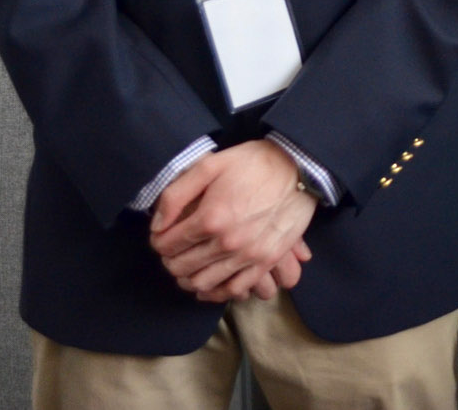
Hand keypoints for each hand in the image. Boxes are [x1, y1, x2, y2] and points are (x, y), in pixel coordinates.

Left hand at [150, 141, 316, 301]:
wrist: (299, 168)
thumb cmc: (253, 163)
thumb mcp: (210, 165)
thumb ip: (176, 194)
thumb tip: (157, 225)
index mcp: (210, 218)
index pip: (168, 244)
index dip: (159, 241)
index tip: (162, 235)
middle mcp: (228, 242)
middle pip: (182, 266)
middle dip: (170, 261)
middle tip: (172, 252)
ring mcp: (249, 254)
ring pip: (204, 283)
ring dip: (188, 279)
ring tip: (187, 269)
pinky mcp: (267, 260)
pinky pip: (235, 289)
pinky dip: (216, 293)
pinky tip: (209, 286)